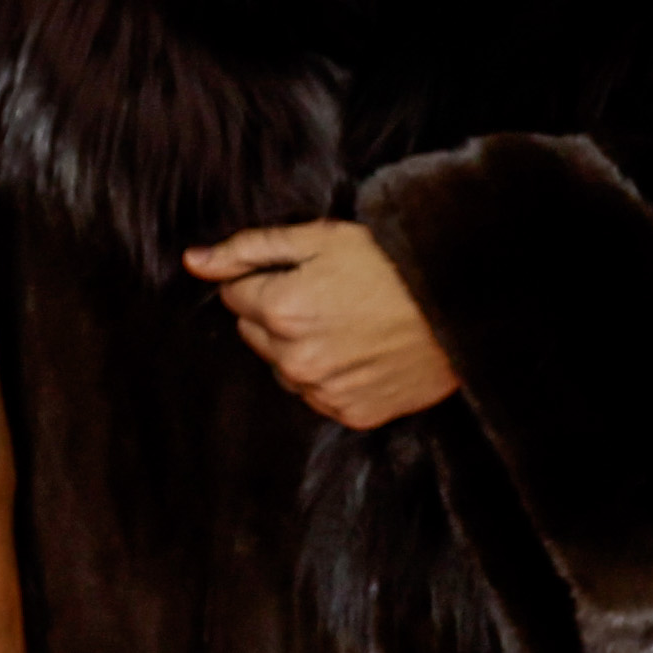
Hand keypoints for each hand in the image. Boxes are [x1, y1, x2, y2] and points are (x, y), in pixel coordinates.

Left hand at [182, 219, 457, 427]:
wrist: (459, 304)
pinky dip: (329, 375)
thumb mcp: (319, 238)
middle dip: (276, 313)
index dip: (263, 280)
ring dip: (300, 347)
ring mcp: (324, 392)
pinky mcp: (352, 413)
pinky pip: (317, 395)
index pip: (234, 297)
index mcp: (280, 310)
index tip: (295, 273)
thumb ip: (249, 250)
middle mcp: (295, 359)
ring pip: (284, 367)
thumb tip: (193, 261)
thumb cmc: (391, 263)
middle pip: (256, 334)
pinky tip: (359, 351)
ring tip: (347, 323)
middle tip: (325, 294)